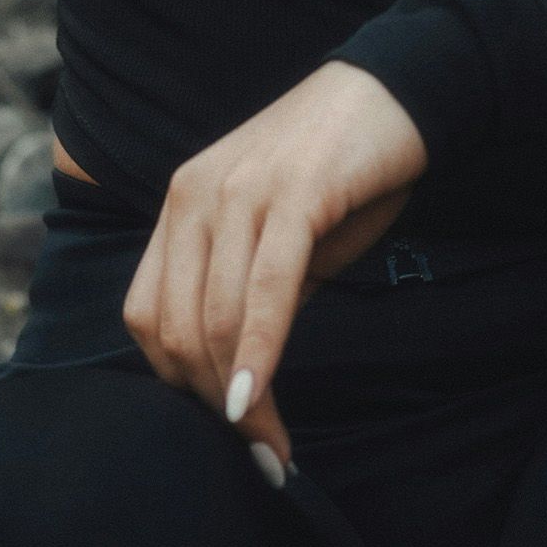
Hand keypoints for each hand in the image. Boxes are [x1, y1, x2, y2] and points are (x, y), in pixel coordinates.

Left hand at [121, 60, 427, 480]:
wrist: (397, 91)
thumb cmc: (344, 173)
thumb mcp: (281, 236)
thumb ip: (250, 292)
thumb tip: (238, 376)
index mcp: (182, 205)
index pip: (148, 314)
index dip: (177, 384)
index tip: (224, 429)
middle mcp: (193, 195)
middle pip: (176, 329)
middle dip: (210, 406)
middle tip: (256, 455)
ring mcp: (238, 191)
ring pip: (215, 319)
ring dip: (240, 400)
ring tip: (271, 448)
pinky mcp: (290, 194)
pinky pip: (264, 291)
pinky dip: (258, 355)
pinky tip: (260, 402)